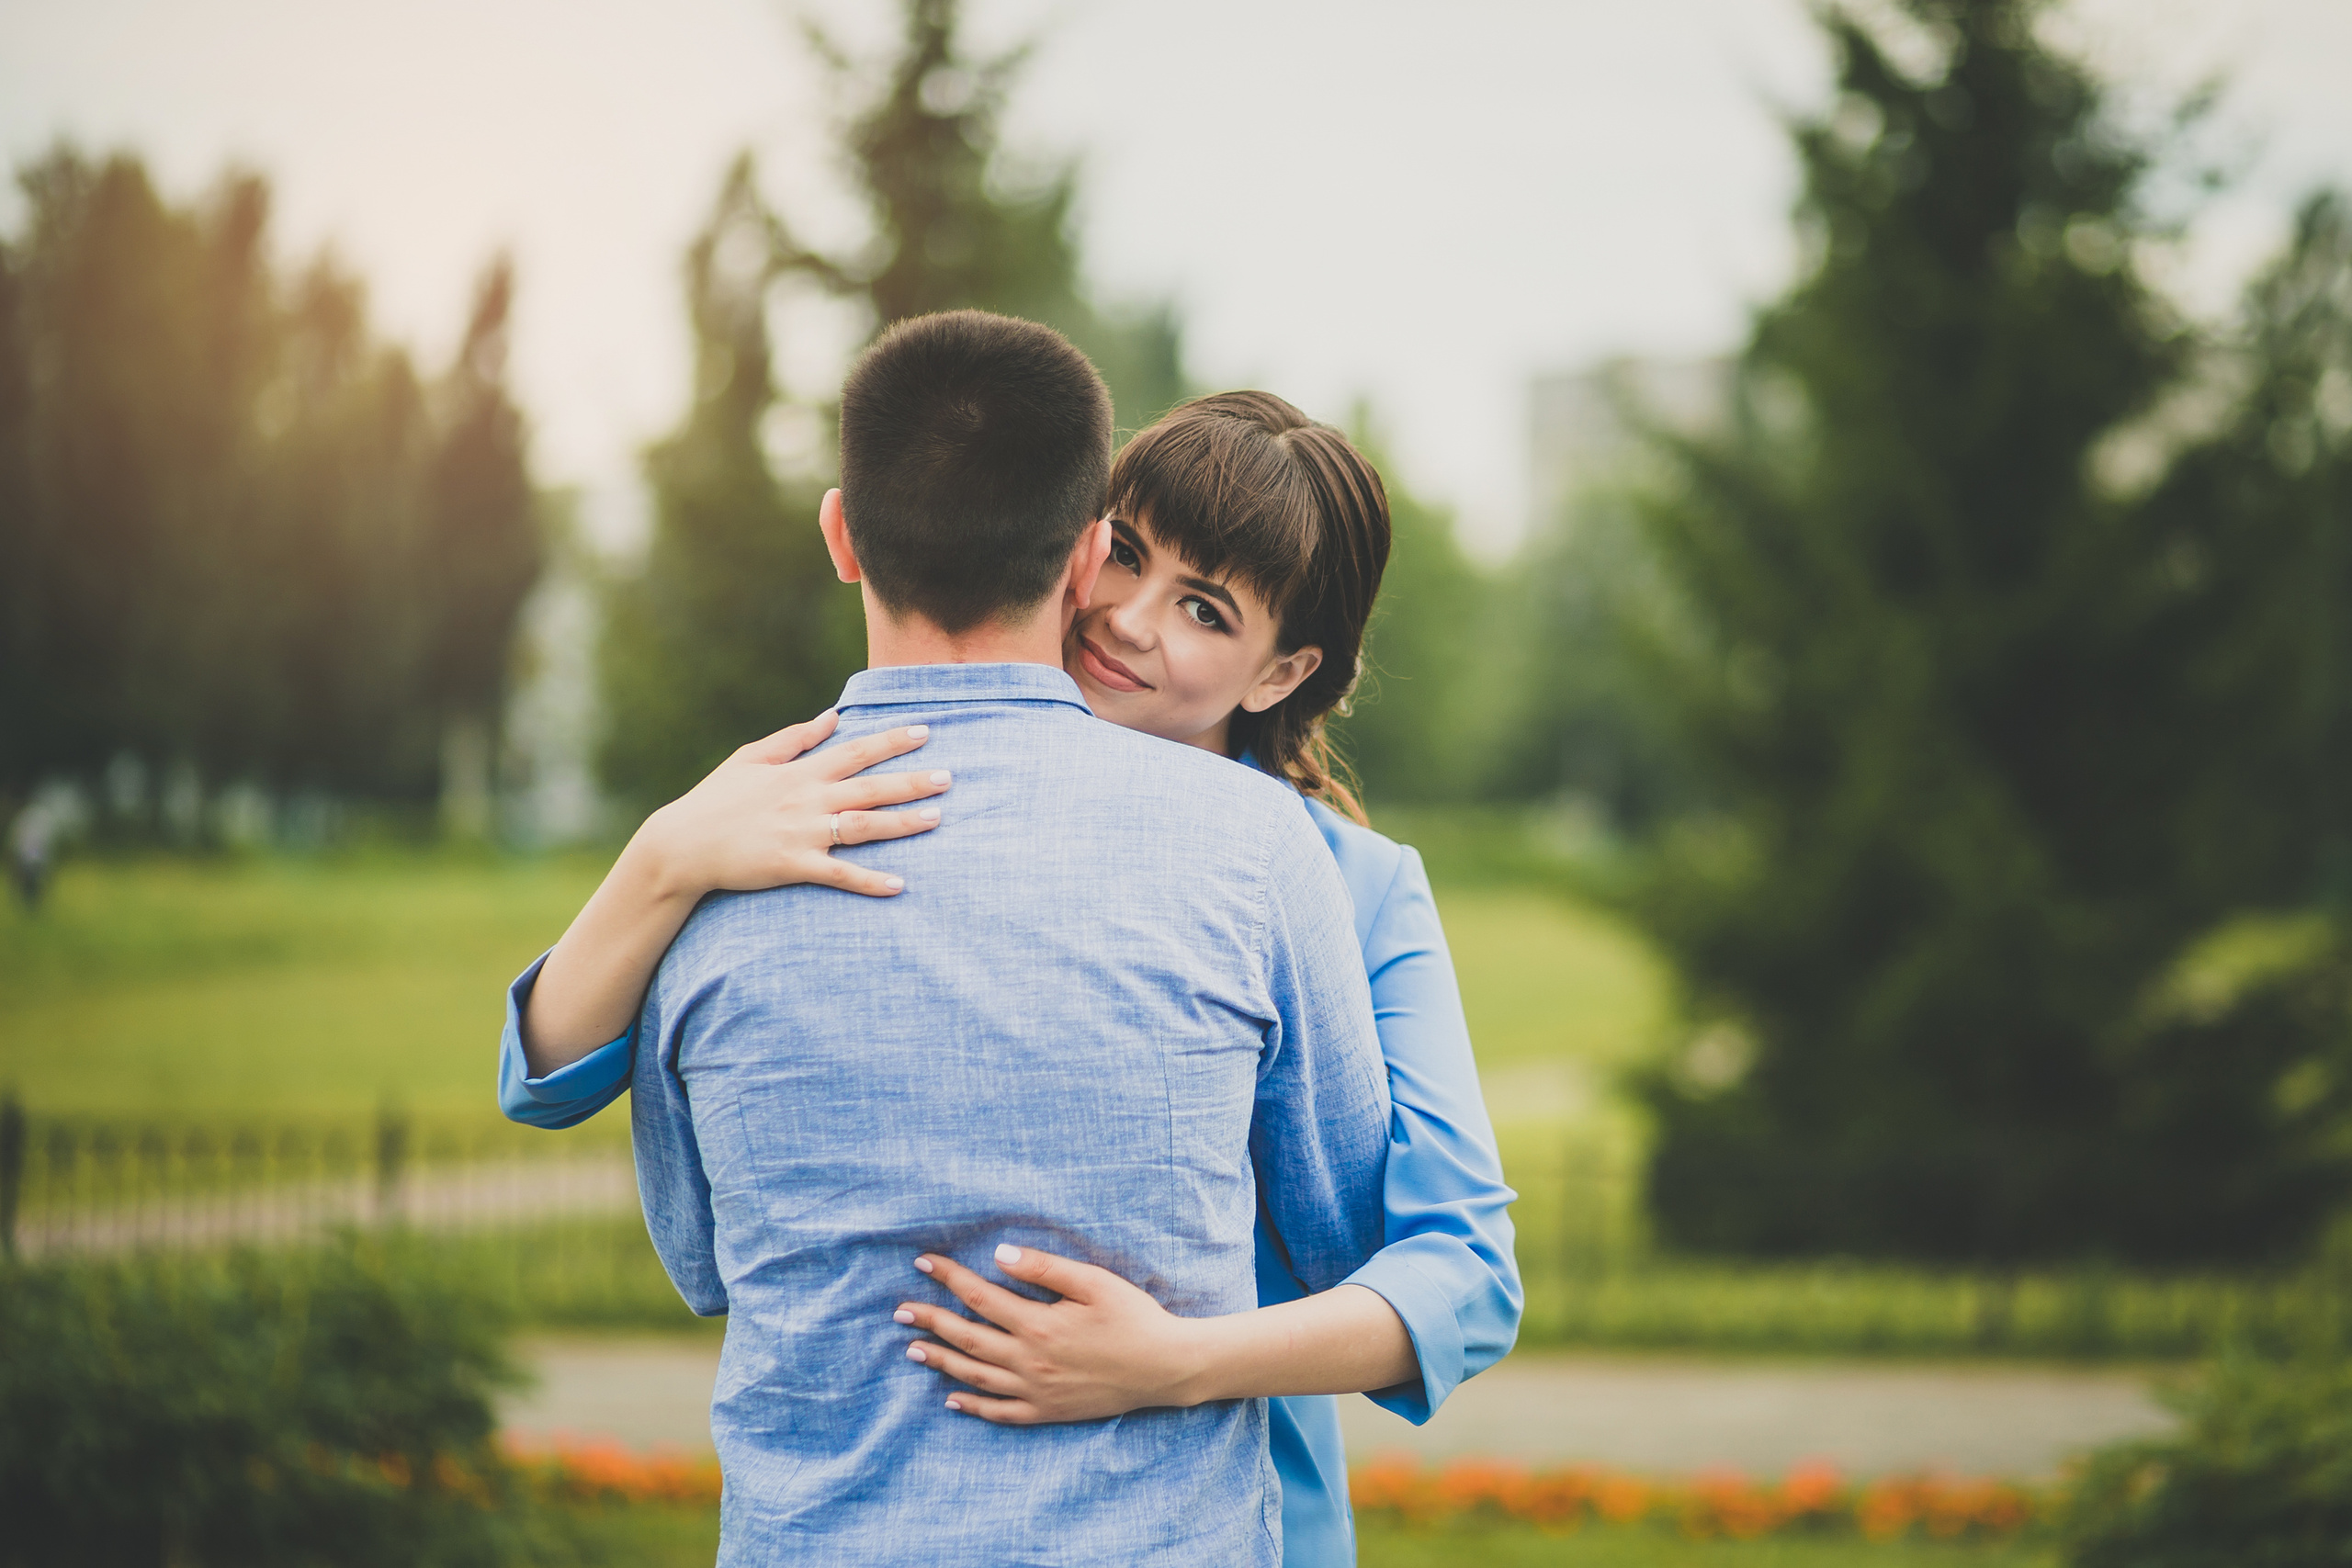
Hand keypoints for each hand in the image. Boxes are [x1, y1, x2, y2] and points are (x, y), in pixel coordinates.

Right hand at [635, 711, 949, 899]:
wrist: (683, 845)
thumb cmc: (716, 800)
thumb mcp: (751, 758)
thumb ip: (794, 738)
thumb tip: (832, 717)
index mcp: (799, 772)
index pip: (855, 751)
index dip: (892, 740)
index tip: (926, 730)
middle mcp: (806, 800)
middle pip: (869, 787)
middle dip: (911, 781)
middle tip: (950, 778)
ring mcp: (801, 833)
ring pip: (862, 826)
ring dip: (902, 823)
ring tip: (937, 819)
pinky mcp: (793, 865)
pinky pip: (838, 873)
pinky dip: (868, 879)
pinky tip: (898, 885)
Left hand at [894, 1244, 1209, 1423]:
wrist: (1165, 1368)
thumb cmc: (1134, 1317)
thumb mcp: (1094, 1282)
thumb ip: (1045, 1269)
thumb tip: (1000, 1254)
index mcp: (1038, 1325)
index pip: (980, 1297)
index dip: (948, 1278)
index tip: (922, 1262)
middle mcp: (1029, 1361)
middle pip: (967, 1339)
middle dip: (930, 1321)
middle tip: (899, 1310)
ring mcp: (1036, 1391)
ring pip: (976, 1377)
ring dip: (941, 1362)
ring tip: (913, 1349)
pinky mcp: (1048, 1411)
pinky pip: (1001, 1413)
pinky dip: (973, 1407)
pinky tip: (952, 1399)